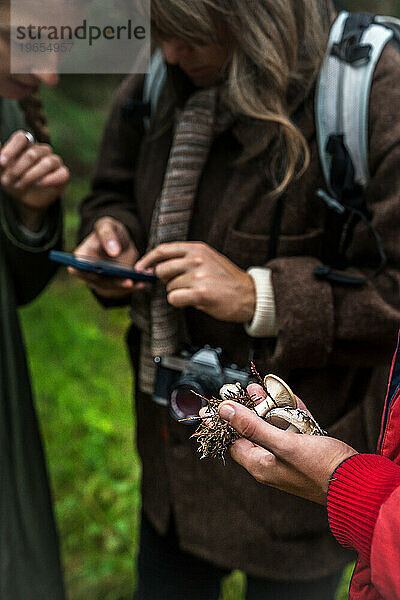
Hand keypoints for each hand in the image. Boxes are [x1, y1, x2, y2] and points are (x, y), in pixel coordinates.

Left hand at [0, 131, 68, 230]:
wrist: (24, 199)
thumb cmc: (13, 179)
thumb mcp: (1, 170)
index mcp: (27, 144)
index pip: (22, 138)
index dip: (12, 149)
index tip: (1, 162)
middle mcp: (42, 150)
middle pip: (32, 153)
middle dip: (17, 169)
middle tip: (6, 181)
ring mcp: (54, 161)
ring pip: (47, 163)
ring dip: (30, 176)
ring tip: (19, 185)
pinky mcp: (63, 174)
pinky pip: (61, 174)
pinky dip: (49, 179)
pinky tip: (38, 184)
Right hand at [69, 217, 139, 298]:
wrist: (121, 239)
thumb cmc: (110, 231)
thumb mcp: (108, 226)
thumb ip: (108, 235)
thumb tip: (113, 251)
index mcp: (81, 257)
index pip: (78, 269)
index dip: (87, 273)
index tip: (100, 274)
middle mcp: (89, 272)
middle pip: (99, 281)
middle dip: (114, 282)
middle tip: (129, 282)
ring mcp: (102, 280)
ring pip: (113, 287)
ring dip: (128, 285)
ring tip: (141, 282)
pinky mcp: (115, 284)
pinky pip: (123, 287)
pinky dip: (134, 285)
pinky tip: (144, 282)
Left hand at [135, 241, 255, 321]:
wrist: (250, 295)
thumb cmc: (227, 280)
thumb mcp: (208, 259)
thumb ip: (186, 258)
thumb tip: (157, 266)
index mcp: (197, 248)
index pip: (163, 250)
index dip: (148, 260)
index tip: (140, 268)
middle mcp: (196, 259)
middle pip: (161, 270)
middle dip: (167, 281)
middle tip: (182, 286)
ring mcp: (198, 275)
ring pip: (169, 287)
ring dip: (178, 293)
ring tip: (196, 293)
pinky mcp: (201, 293)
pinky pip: (174, 298)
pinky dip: (179, 302)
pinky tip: (193, 301)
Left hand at [217, 384, 356, 504]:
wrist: (355, 481)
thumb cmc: (319, 467)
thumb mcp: (283, 443)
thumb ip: (253, 426)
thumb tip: (225, 411)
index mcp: (261, 465)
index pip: (233, 442)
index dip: (223, 424)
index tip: (213, 408)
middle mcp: (273, 461)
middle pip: (253, 432)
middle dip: (247, 410)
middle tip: (239, 391)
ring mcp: (290, 455)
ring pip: (273, 426)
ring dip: (267, 406)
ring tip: (258, 387)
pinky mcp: (306, 448)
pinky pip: (292, 425)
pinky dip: (288, 410)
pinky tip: (284, 395)